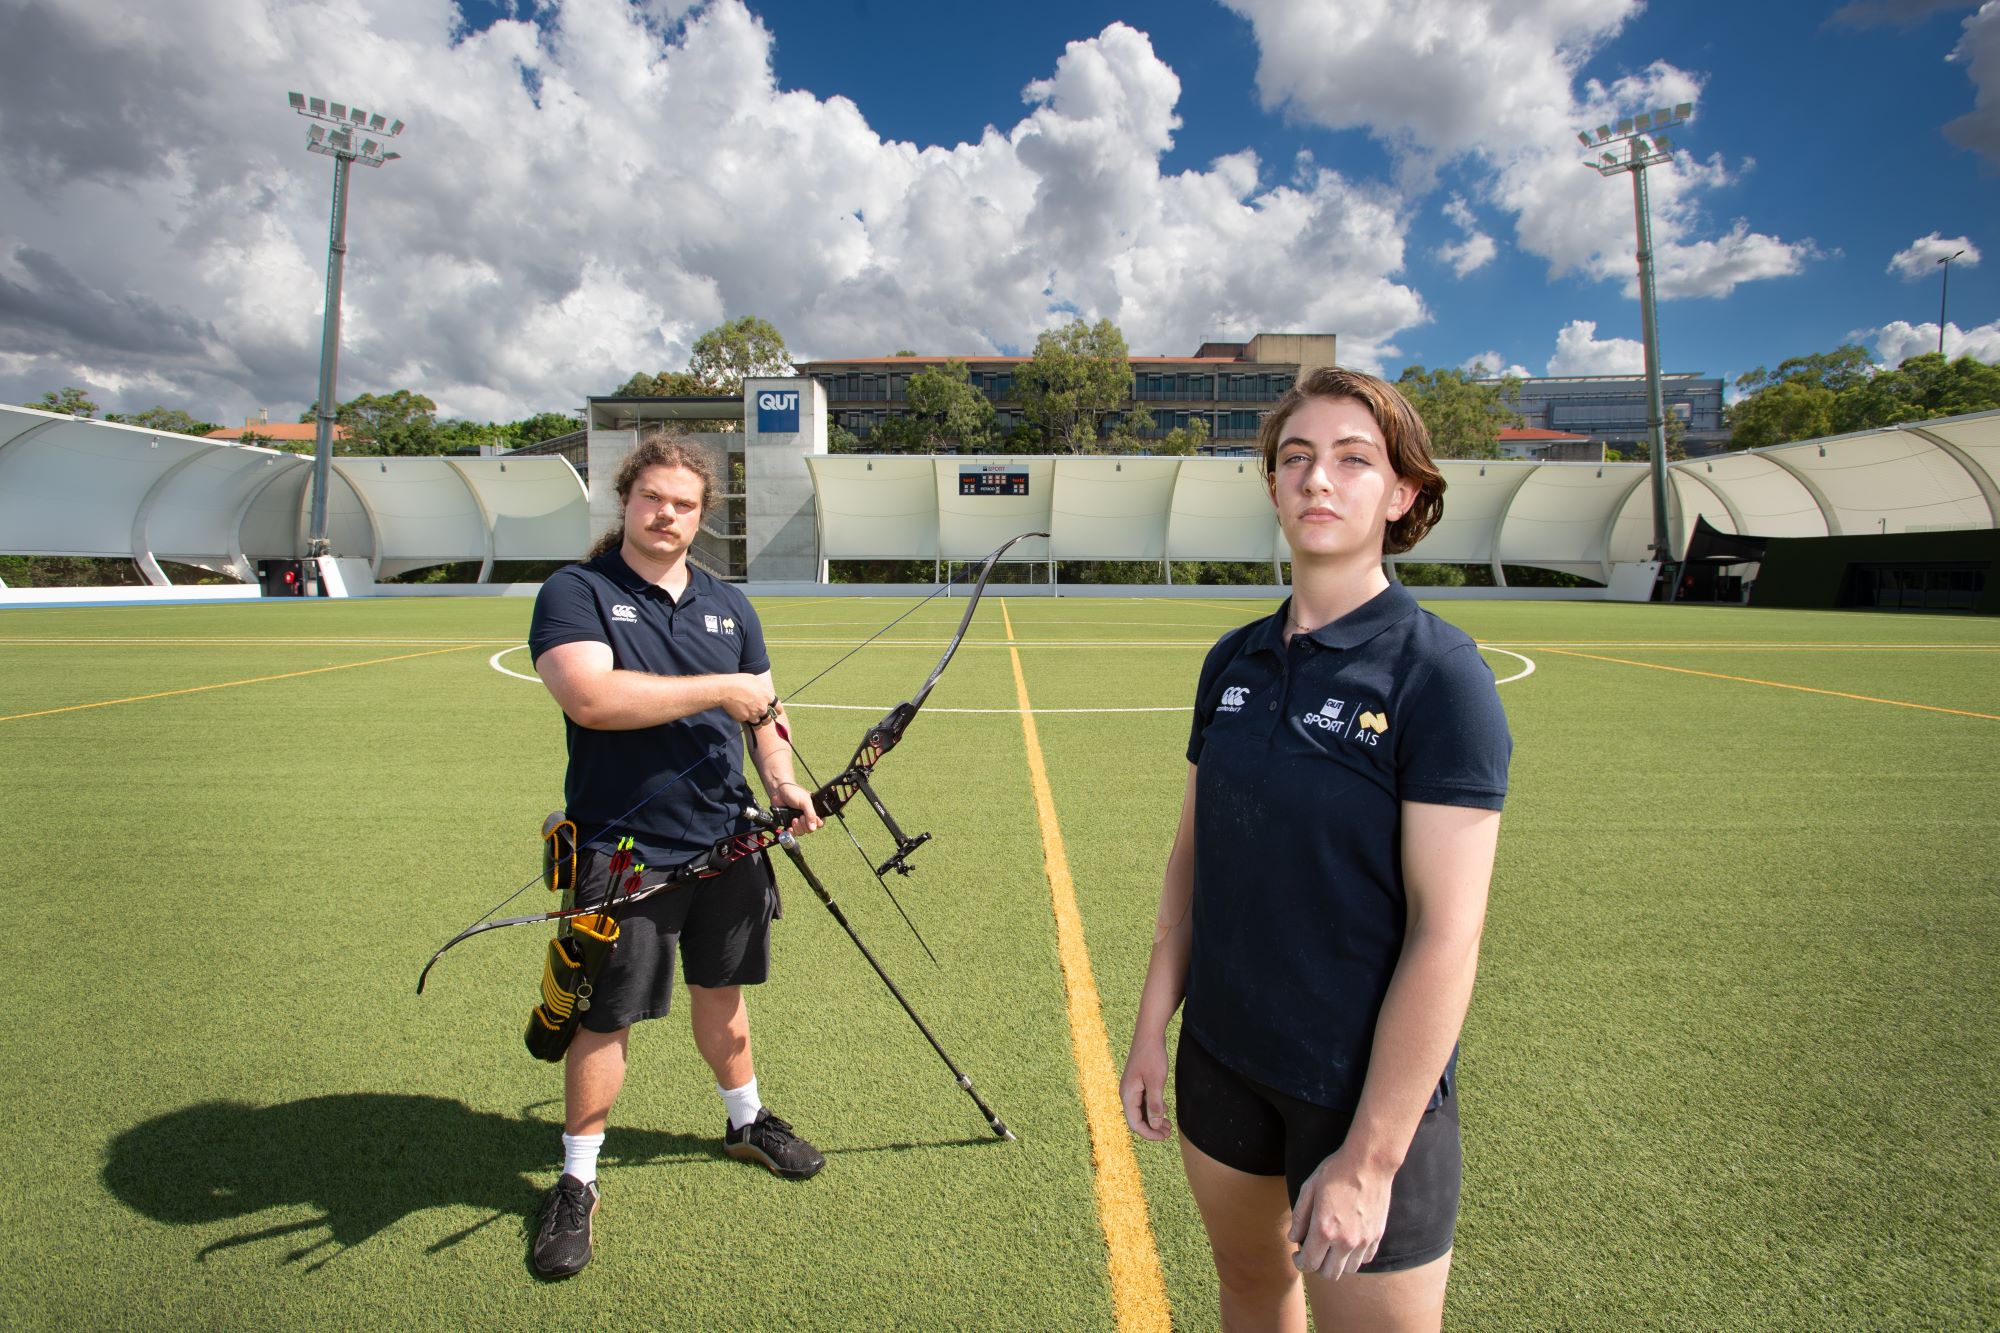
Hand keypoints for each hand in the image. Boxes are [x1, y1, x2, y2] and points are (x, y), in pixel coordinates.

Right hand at [717, 674, 777, 723]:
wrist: (725, 689)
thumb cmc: (739, 681)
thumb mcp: (754, 680)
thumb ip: (762, 688)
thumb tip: (764, 692)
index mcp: (767, 696)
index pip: (778, 706)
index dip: (778, 710)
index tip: (778, 713)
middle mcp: (762, 706)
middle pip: (769, 718)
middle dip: (767, 719)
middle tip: (765, 719)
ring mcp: (753, 714)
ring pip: (759, 723)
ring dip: (758, 722)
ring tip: (756, 721)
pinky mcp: (744, 718)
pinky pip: (748, 722)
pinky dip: (747, 720)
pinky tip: (744, 715)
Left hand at [771, 781, 822, 834]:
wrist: (778, 791)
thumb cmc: (793, 792)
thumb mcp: (805, 802)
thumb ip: (811, 814)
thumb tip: (813, 828)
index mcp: (813, 811)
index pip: (819, 823)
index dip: (815, 824)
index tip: (809, 820)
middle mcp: (806, 817)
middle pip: (810, 830)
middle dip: (804, 825)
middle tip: (800, 817)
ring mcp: (798, 821)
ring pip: (801, 832)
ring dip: (797, 828)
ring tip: (793, 819)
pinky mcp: (789, 823)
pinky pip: (793, 833)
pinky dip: (791, 832)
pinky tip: (789, 828)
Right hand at [1119, 1036, 1171, 1140]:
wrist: (1149, 1034)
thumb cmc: (1152, 1056)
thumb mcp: (1156, 1082)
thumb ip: (1154, 1104)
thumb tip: (1154, 1125)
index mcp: (1128, 1094)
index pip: (1135, 1123)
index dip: (1149, 1133)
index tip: (1163, 1137)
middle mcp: (1127, 1093)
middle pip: (1137, 1118)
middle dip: (1152, 1128)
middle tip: (1169, 1133)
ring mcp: (1132, 1087)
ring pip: (1141, 1110)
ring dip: (1154, 1119)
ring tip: (1168, 1126)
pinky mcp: (1138, 1082)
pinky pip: (1143, 1101)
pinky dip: (1153, 1108)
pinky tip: (1164, 1110)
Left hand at [1288, 1146, 1392, 1280]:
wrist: (1368, 1163)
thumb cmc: (1335, 1172)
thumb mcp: (1309, 1189)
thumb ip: (1299, 1217)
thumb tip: (1293, 1238)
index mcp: (1324, 1230)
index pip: (1309, 1264)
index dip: (1300, 1263)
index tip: (1297, 1255)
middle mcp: (1345, 1241)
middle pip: (1329, 1273)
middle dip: (1317, 1267)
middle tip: (1313, 1253)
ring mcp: (1364, 1240)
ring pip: (1349, 1270)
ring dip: (1337, 1264)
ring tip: (1331, 1248)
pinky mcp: (1377, 1235)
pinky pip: (1366, 1259)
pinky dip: (1355, 1257)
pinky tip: (1348, 1243)